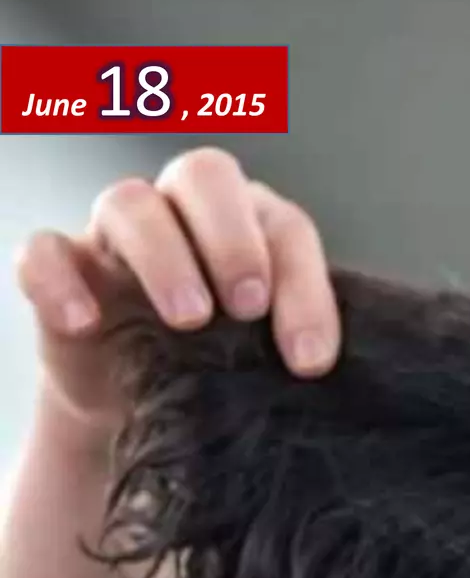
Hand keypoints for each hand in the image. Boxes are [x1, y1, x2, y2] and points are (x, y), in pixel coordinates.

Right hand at [12, 147, 338, 438]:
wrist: (138, 403)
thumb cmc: (218, 363)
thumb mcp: (262, 352)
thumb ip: (292, 339)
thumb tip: (316, 363)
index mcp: (250, 222)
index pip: (284, 226)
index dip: (303, 287)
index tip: (308, 359)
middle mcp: (183, 211)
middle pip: (205, 174)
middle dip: (233, 240)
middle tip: (247, 307)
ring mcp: (115, 235)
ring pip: (128, 203)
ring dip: (163, 257)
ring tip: (190, 321)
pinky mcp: (62, 268)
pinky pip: (44, 251)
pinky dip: (61, 280)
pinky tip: (87, 322)